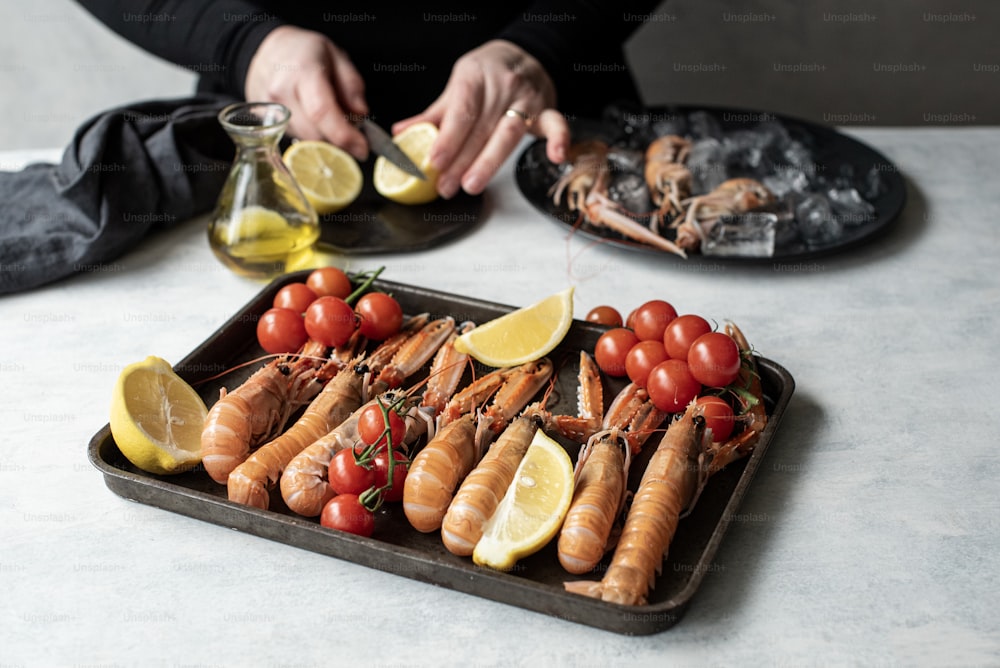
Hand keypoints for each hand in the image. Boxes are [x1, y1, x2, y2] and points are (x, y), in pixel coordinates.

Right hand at [245, 25, 369, 159]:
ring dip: (325, 137)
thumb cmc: (305, 52)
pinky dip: (312, 135)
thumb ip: (352, 86)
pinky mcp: (267, 123)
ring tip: (331, 117)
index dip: (344, 135)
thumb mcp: (338, 57)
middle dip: (339, 140)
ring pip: (305, 140)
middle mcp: (282, 92)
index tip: (362, 148)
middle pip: (314, 133)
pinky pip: (296, 138)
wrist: (266, 51)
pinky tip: (314, 119)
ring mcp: (270, 109)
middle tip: (353, 132)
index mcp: (303, 71)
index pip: (321, 112)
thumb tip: (360, 115)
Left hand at [394, 40, 569, 198]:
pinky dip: (559, 140)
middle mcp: (502, 86)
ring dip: (490, 163)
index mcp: (474, 77)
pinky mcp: (546, 110)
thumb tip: (400, 134)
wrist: (522, 55)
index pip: (461, 112)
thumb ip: (433, 114)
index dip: (447, 138)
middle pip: (481, 129)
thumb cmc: (485, 74)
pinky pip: (556, 124)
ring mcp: (527, 99)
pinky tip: (556, 157)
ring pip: (509, 134)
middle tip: (446, 187)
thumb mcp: (457, 86)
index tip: (434, 161)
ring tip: (471, 185)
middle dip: (461, 162)